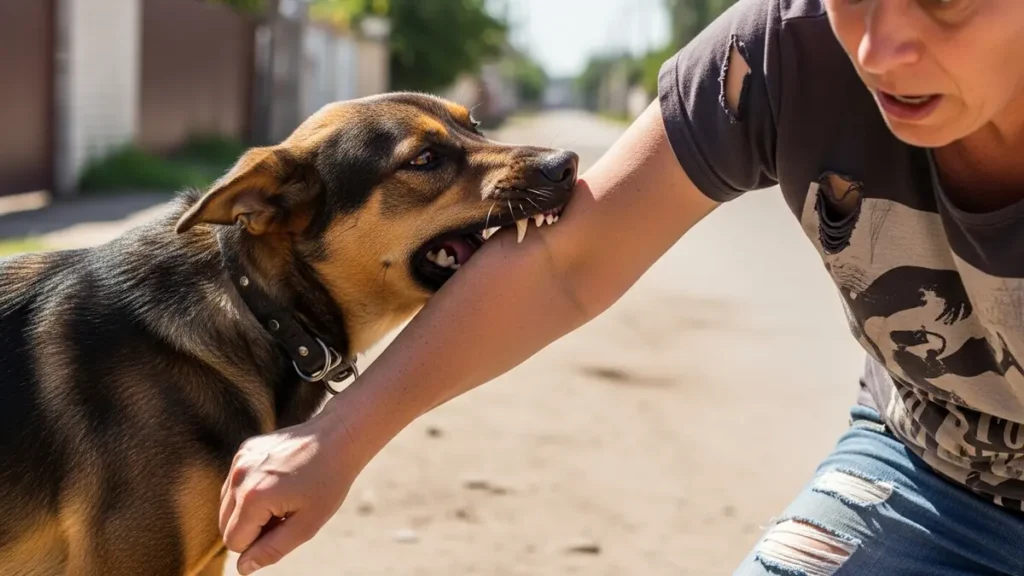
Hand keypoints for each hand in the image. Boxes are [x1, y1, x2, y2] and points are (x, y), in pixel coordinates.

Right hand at [219, 411, 364, 574]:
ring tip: (283, 498)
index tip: (286, 526)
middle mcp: (239, 476)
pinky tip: (279, 481)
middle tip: (286, 514)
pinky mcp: (244, 450)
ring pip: (227, 505)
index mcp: (253, 497)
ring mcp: (239, 459)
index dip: (260, 543)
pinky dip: (251, 491)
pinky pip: (235, 484)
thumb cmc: (328, 482)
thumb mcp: (307, 525)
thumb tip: (243, 568)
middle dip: (252, 528)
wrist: (338, 437)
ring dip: (250, 511)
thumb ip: (272, 550)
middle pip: (225, 525)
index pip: (235, 542)